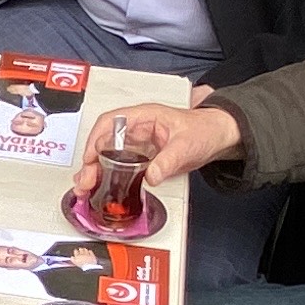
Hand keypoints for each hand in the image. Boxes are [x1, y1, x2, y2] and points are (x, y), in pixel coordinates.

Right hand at [83, 98, 240, 188]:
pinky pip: (118, 166)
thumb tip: (151, 175)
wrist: (218, 138)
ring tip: (85, 187)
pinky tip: (100, 187)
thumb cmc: (204, 131)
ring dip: (94, 170)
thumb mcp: (187, 145)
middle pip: (103, 141)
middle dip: (90, 161)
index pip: (110, 123)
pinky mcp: (141, 158)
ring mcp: (137, 143)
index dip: (97, 140)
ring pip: (107, 154)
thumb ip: (168, 160)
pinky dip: (106, 176)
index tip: (91, 158)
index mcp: (144, 117)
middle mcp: (136, 128)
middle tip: (85, 181)